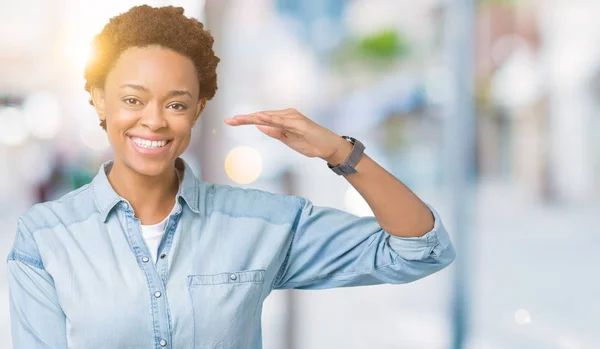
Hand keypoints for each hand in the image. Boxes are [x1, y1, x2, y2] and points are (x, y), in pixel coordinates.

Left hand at [224, 108, 351, 164]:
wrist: (327, 147)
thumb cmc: (310, 143)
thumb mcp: (287, 139)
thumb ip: (274, 132)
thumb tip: (259, 126)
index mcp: (283, 119)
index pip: (260, 119)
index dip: (245, 120)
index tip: (230, 122)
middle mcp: (287, 114)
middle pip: (261, 116)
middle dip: (244, 118)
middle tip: (227, 121)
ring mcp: (293, 117)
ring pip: (269, 117)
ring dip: (253, 117)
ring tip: (238, 119)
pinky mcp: (299, 123)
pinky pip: (281, 121)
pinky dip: (269, 118)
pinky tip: (259, 117)